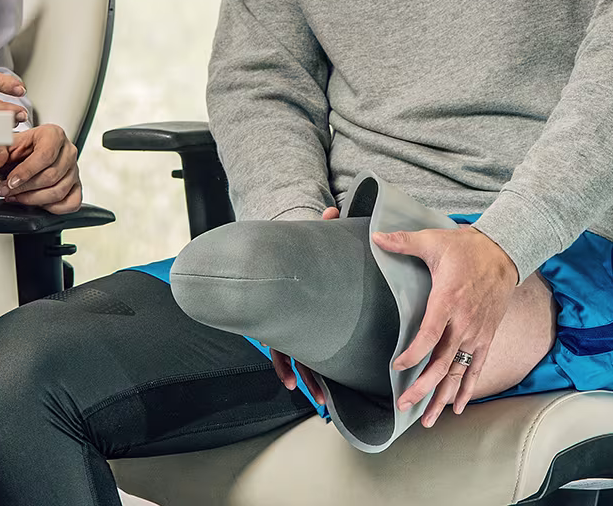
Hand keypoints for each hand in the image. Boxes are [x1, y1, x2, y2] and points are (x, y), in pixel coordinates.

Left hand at [0, 123, 81, 212]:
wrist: (18, 160)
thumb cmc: (14, 151)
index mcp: (53, 134)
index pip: (45, 155)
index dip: (26, 172)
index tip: (10, 182)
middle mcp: (68, 151)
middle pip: (52, 176)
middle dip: (25, 188)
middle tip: (6, 191)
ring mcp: (74, 170)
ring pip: (59, 192)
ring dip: (34, 200)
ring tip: (16, 197)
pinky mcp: (75, 186)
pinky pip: (71, 204)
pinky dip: (53, 208)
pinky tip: (36, 203)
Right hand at [269, 206, 340, 403]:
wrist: (287, 256)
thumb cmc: (298, 252)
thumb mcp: (310, 240)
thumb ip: (323, 227)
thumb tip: (332, 211)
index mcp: (287, 305)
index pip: (280, 341)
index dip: (283, 364)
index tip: (291, 380)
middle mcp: (287, 320)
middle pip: (292, 356)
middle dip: (305, 378)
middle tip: (315, 397)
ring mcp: (294, 326)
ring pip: (299, 361)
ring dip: (310, 382)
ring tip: (323, 402)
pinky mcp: (304, 328)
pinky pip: (303, 354)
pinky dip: (307, 371)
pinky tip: (316, 388)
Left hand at [374, 225, 519, 426]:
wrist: (503, 252)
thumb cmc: (466, 248)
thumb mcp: (433, 241)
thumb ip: (404, 242)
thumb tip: (376, 236)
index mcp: (448, 301)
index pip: (429, 336)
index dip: (413, 355)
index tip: (397, 367)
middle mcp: (463, 323)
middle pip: (442, 363)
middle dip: (423, 388)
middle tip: (404, 405)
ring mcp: (476, 333)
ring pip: (458, 372)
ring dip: (443, 396)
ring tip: (427, 419)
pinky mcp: (486, 336)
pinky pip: (476, 368)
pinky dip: (467, 389)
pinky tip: (457, 408)